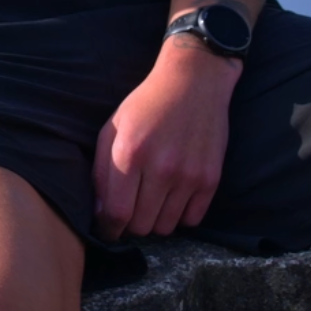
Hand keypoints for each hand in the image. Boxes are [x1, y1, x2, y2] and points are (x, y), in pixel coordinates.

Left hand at [93, 36, 240, 240]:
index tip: (109, 229)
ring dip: (156, 220)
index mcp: (130, 154)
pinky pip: (191, 220)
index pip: (116, 213)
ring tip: (153, 201)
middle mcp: (161, 168)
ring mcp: (189, 175)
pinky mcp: (210, 178)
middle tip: (132, 209)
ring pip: (166, 227)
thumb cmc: (147, 105)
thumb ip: (102, 172)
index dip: (109, 229)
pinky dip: (180, 215)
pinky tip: (174, 197)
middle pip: (141, 226)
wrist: (194, 81)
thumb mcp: (113, 129)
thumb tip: (100, 214)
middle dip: (131, 224)